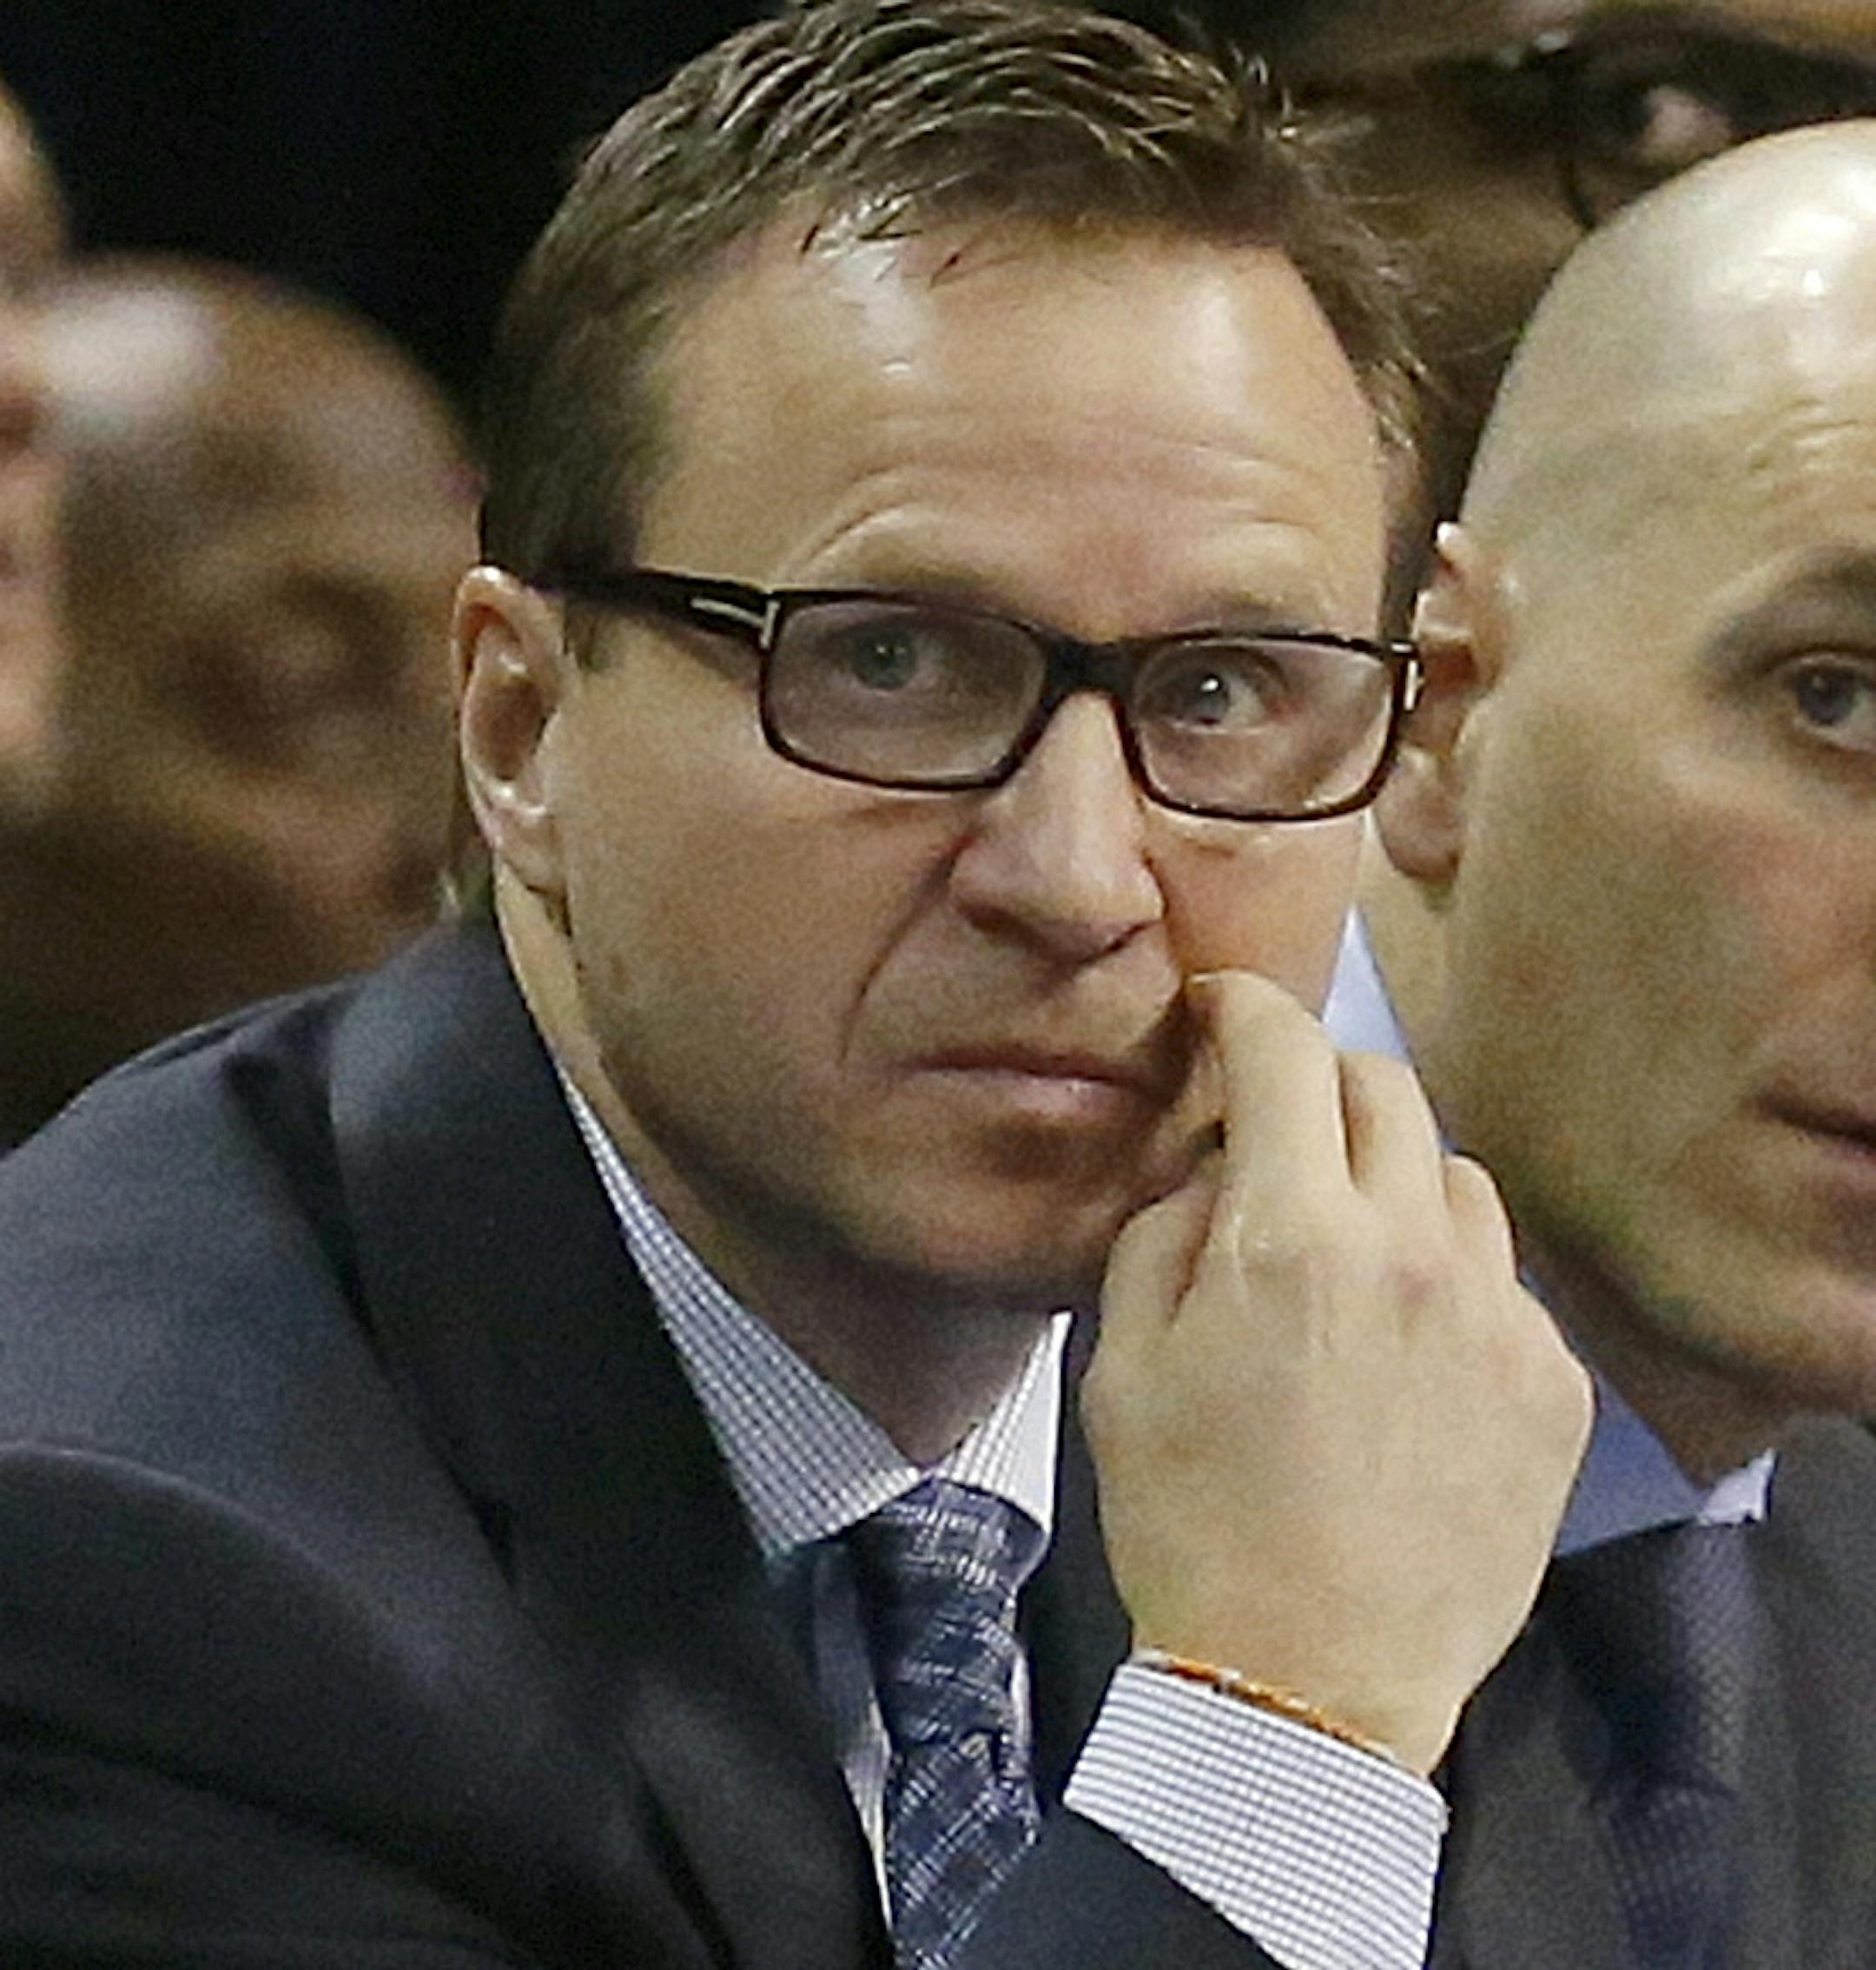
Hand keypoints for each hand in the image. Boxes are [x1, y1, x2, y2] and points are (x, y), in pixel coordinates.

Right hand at [1083, 969, 1590, 1775]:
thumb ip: (1164, 1232)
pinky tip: (1409, 1358)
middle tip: (1282, 1126)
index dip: (1245, 1006)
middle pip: (1388, 1087)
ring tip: (1353, 1254)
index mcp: (1293, 1238)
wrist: (1305, 1689)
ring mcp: (1502, 1317)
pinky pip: (1506, 1284)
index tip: (1222, 1005)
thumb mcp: (1121, 1367)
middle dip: (1323, 1081)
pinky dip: (1452, 1285)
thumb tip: (1216, 1168)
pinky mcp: (1555, 1385)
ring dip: (1396, 1182)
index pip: (1284, 1052)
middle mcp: (1414, 1252)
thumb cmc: (1188, 1521)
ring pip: (1458, 1179)